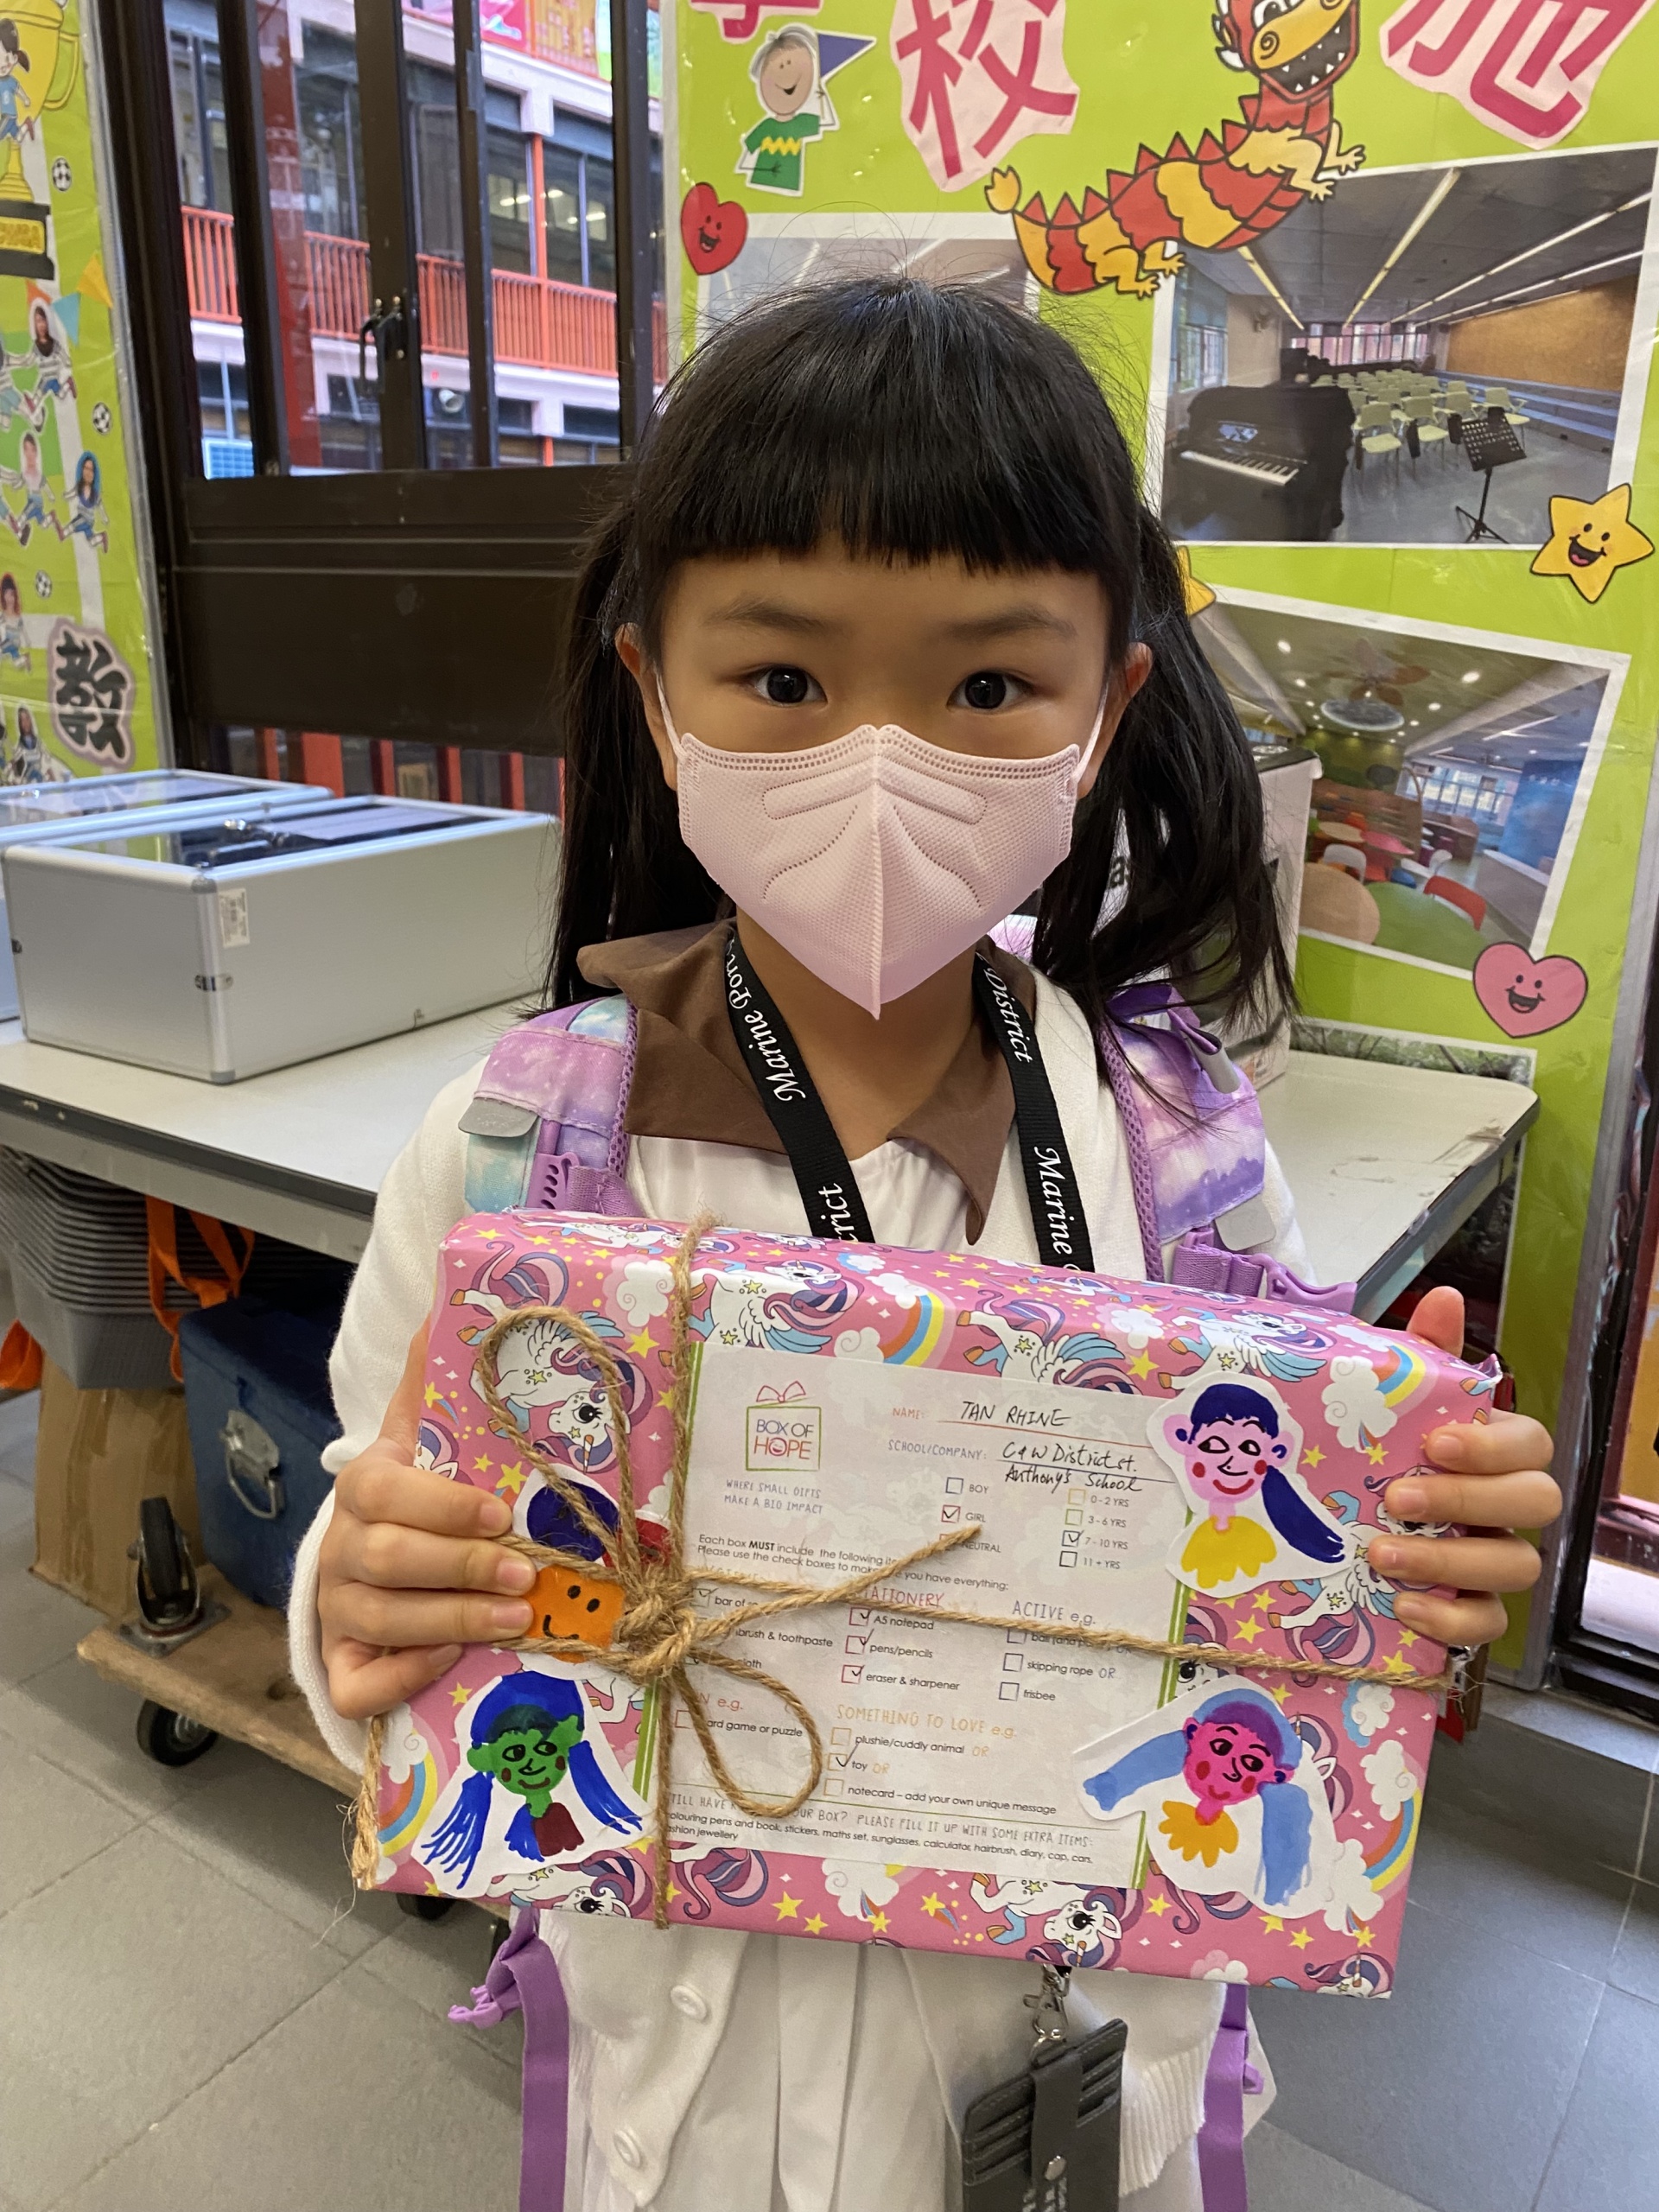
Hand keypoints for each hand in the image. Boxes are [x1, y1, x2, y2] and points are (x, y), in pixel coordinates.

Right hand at [318, 1323, 533, 1718]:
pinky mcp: (342, 1661)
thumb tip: (454, 1299)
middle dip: (462, 1567)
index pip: (383, 1489)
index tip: (500, 1513)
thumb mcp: (428, 1431)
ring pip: (381, 1618)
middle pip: (387, 1559)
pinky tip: (450, 1658)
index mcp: (365, 1487)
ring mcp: (338, 1608)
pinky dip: (401, 1676)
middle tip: (526, 1574)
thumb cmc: (421, 1491)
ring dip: (452, 1620)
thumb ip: (440, 1377)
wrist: (381, 1554)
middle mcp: (342, 1548)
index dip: (441, 1505)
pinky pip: (357, 1682)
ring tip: (516, 1617)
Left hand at [1368, 1286, 1559, 1647]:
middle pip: (1536, 1503)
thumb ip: (1419, 1354)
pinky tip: (1404, 1607)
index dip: (1494, 1444)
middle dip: (1470, 1500)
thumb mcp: (1386, 1402)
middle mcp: (1503, 1507)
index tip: (1435, 1442)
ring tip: (1382, 1553)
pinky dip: (1451, 1620)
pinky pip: (1488, 1624)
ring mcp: (1491, 1561)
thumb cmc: (1374, 1455)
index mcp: (1492, 1451)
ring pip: (1516, 1566)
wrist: (1325, 1526)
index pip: (1531, 1443)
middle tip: (1397, 1497)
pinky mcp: (1470, 1611)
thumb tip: (1446, 1297)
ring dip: (1451, 1561)